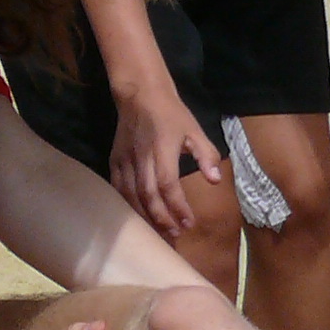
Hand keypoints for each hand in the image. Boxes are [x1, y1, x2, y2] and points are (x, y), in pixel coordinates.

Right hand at [109, 83, 226, 240]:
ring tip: (160, 232)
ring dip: (145, 217)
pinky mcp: (114, 160)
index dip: (178, 206)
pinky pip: (118, 189)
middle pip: (148, 195)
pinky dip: (128, 206)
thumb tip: (215, 180)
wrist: (140, 95)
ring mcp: (124, 159)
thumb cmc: (171, 114)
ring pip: (131, 195)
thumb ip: (206, 154)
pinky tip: (139, 218)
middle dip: (162, 218)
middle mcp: (141, 156)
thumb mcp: (195, 130)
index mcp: (162, 148)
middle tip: (175, 235)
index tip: (189, 223)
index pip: (167, 184)